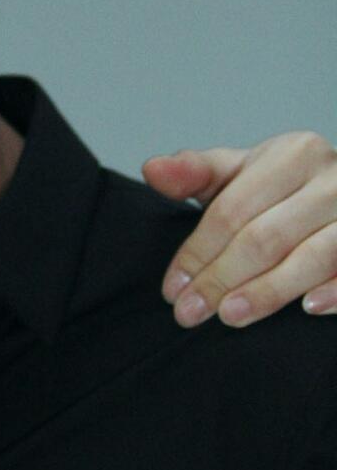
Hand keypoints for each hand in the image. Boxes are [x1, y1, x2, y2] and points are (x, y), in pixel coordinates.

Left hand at [143, 132, 336, 327]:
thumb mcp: (238, 175)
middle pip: (266, 237)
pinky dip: (335, 290)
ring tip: (229, 316)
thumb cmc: (281, 190)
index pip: (232, 210)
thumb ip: (195, 174)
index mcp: (294, 154)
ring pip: (312, 256)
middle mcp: (333, 178)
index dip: (198, 252)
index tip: (172, 288)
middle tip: (189, 313)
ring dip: (269, 292)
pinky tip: (308, 308)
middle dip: (221, 278)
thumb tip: (152, 169)